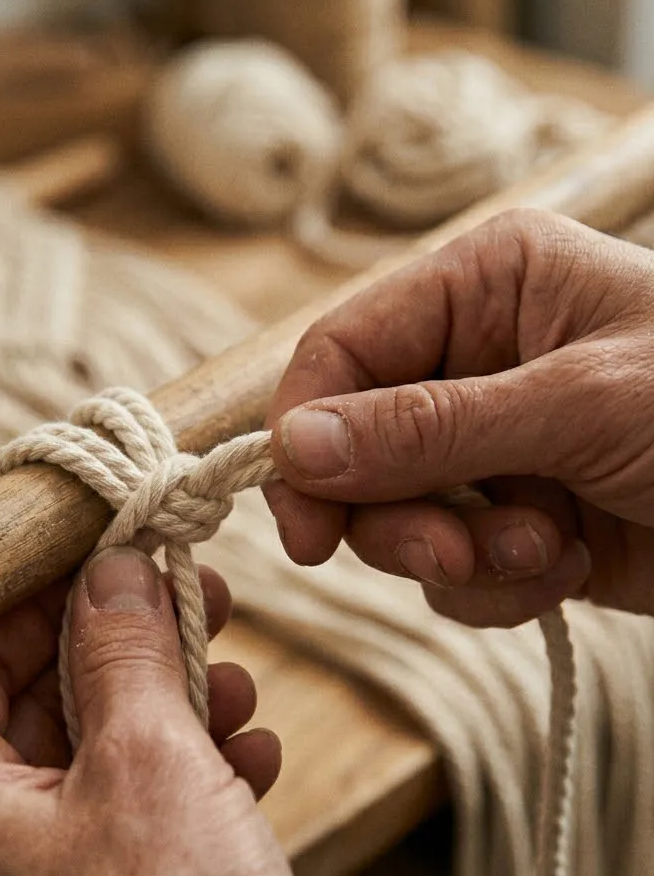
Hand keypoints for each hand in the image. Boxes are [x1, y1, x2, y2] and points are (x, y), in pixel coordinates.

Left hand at [0, 547, 328, 875]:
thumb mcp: (151, 760)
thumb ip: (122, 648)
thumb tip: (112, 569)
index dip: (37, 594)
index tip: (104, 554)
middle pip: (28, 704)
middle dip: (123, 652)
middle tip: (193, 599)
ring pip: (82, 760)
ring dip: (165, 712)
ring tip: (238, 683)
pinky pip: (111, 822)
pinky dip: (176, 781)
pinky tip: (250, 757)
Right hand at [265, 208, 653, 625]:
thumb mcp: (581, 406)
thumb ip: (429, 428)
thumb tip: (294, 446)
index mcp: (482, 290)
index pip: (339, 354)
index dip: (304, 435)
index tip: (305, 523)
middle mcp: (470, 365)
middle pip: (351, 449)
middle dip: (394, 515)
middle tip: (448, 551)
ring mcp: (488, 450)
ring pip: (392, 519)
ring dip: (458, 555)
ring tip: (543, 553)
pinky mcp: (510, 522)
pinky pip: (447, 568)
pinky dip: (496, 585)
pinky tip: (568, 569)